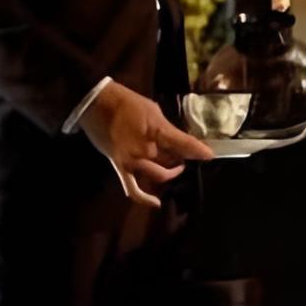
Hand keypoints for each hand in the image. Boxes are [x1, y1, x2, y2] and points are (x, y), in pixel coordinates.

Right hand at [78, 80, 214, 207]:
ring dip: (169, 172)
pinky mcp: (120, 168)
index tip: (210, 156)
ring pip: (159, 175)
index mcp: (156, 131)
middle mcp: (146, 150)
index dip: (199, 151)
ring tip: (174, 166)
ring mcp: (132, 161)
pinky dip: (144, 198)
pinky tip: (155, 203)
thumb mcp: (153, 110)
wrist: (96, 103)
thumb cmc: (126, 102)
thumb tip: (178, 140)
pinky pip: (132, 189)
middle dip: (181, 158)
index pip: (183, 144)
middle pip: (172, 161)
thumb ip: (167, 128)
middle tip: (184, 154)